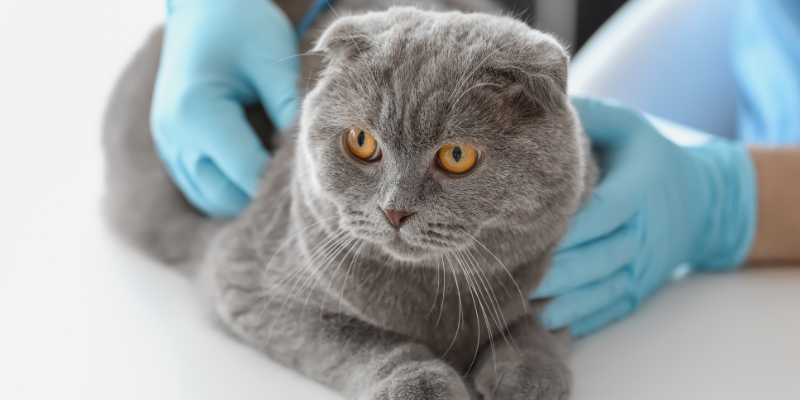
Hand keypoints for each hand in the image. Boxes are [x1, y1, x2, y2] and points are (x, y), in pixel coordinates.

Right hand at [152, 0, 300, 215]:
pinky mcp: (170, 147)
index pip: (248, 172)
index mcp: (198, 113)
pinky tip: (256, 168)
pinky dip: (228, 187)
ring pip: (212, 198)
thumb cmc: (241, 25)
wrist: (200, 6)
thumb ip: (290, 109)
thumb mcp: (271, 60)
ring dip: (245, 194)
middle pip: (228, 196)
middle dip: (266, 192)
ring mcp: (168, 145)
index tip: (316, 174)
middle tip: (302, 179)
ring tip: (279, 174)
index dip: (284, 180)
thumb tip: (314, 154)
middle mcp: (174, 136)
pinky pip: (201, 187)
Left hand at [535, 97, 757, 336]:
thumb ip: (592, 116)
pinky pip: (612, 307)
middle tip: (514, 271)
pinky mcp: (641, 287)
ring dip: (565, 298)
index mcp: (639, 190)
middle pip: (600, 255)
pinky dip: (584, 316)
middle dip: (558, 267)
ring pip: (604, 287)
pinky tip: (551, 320)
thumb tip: (546, 101)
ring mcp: (644, 265)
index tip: (531, 228)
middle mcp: (644, 232)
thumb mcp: (629, 127)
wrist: (703, 201)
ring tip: (525, 301)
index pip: (605, 210)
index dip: (571, 224)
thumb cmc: (650, 159)